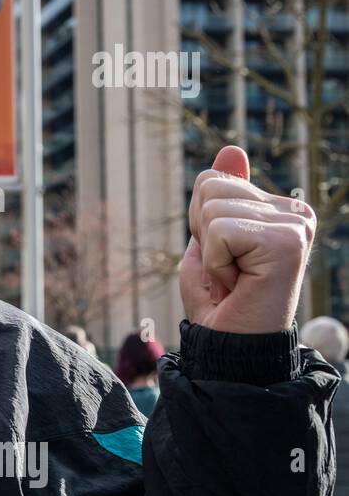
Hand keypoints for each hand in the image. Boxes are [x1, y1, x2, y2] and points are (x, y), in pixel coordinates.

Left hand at [180, 146, 314, 333]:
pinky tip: (238, 283)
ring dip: (210, 251)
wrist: (232, 348)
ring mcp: (295, 226)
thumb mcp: (208, 238)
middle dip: (202, 233)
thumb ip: (221, 192)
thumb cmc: (219, 302)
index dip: (199, 223)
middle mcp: (294, 213)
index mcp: (277, 209)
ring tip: (234, 278)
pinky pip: (220, 230)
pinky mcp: (287, 241)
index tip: (224, 258)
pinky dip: (215, 262)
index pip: (211, 180)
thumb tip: (232, 147)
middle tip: (227, 269)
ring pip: (212, 207)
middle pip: (209, 186)